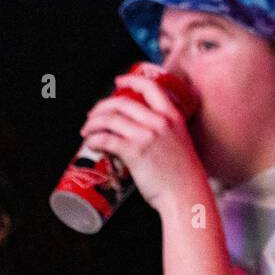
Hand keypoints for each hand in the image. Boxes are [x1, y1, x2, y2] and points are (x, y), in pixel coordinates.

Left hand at [80, 73, 203, 208]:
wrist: (186, 195)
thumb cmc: (183, 175)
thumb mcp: (180, 143)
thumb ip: (165, 132)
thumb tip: (140, 131)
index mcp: (173, 117)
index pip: (151, 88)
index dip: (131, 80)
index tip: (118, 82)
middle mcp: (160, 122)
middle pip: (121, 103)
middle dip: (101, 107)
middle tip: (93, 115)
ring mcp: (146, 136)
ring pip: (110, 119)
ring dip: (93, 124)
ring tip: (87, 131)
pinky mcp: (133, 152)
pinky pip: (105, 139)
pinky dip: (93, 139)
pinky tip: (90, 143)